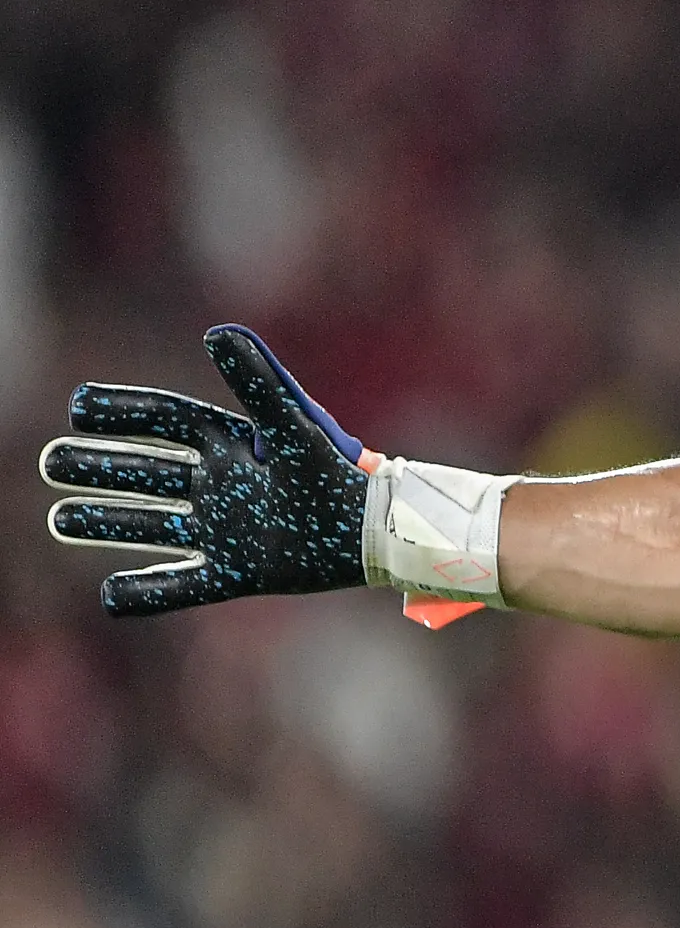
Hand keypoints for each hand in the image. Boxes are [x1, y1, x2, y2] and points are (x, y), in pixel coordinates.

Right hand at [39, 326, 373, 616]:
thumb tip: (217, 332)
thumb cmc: (338, 473)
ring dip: (108, 521)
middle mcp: (224, 486)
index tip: (78, 407)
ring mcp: (228, 530)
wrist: (378, 532)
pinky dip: (148, 592)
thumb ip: (258, 383)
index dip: (124, 413)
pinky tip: (110, 595)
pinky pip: (183, 585)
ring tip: (60, 516)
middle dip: (100, 467)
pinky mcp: (240, 573)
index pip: (166, 422)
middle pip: (148, 473)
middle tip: (52, 461)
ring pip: (154, 525)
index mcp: (234, 446)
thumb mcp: (291, 427)